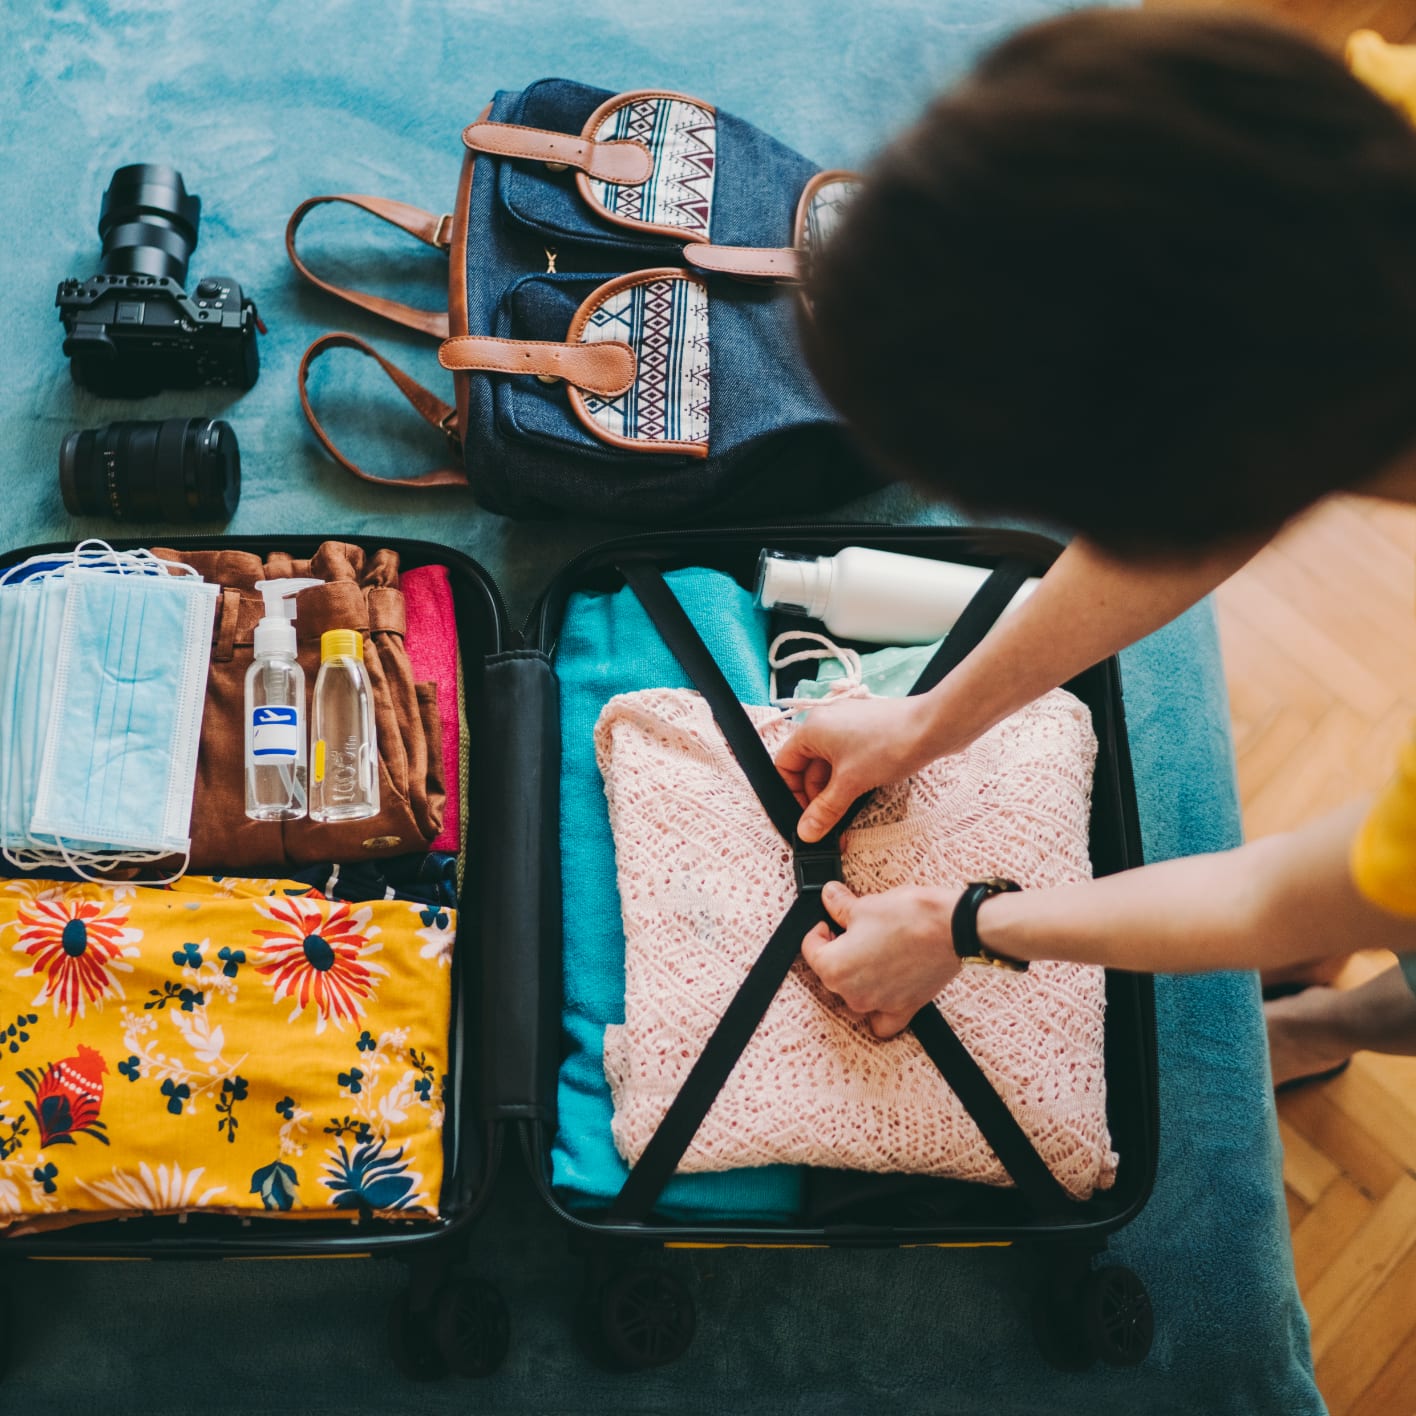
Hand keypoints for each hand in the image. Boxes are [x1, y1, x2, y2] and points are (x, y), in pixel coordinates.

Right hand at [775, 695, 942, 842]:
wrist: (934, 727)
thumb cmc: (890, 744)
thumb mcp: (850, 783)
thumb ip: (825, 810)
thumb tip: (806, 832)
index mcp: (812, 729)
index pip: (785, 765)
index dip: (792, 794)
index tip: (805, 817)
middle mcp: (826, 723)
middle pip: (808, 768)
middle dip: (817, 797)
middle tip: (829, 823)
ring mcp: (848, 726)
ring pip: (830, 766)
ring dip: (835, 791)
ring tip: (847, 813)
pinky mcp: (867, 732)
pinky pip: (848, 759)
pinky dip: (850, 779)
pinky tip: (862, 796)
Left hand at [800, 881, 961, 1038]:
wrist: (954, 928)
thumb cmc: (911, 917)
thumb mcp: (866, 905)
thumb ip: (840, 906)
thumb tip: (829, 897)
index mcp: (835, 967)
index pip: (810, 949)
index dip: (818, 929)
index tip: (829, 921)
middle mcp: (852, 993)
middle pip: (831, 973)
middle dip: (836, 951)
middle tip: (851, 931)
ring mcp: (878, 1005)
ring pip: (853, 996)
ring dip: (856, 977)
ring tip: (871, 951)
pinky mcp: (903, 1009)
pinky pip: (881, 1021)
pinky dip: (877, 1011)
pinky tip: (881, 992)